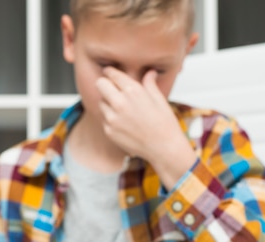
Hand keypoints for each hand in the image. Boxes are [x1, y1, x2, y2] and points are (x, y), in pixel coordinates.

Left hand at [95, 66, 195, 187]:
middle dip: (105, 84)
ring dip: (108, 102)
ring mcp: (112, 118)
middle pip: (100, 84)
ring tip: (123, 110)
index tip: (108, 71)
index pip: (112, 74)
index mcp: (133, 91)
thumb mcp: (159, 99)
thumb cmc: (164, 123)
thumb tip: (149, 72)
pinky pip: (104, 118)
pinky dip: (110, 118)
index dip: (110, 72)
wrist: (163, 148)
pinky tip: (124, 123)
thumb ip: (149, 83)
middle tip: (112, 88)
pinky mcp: (108, 131)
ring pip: (100, 102)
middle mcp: (120, 103)